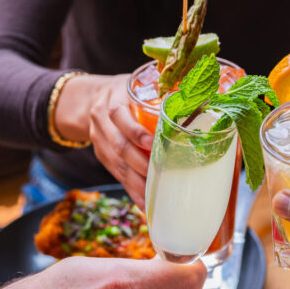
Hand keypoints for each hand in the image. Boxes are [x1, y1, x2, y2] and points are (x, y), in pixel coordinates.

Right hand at [62, 74, 152, 206]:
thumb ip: (159, 92)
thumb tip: (199, 100)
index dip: (135, 131)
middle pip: (118, 146)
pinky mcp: (102, 157)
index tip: (152, 143)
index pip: (119, 115)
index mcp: (112, 99)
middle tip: (159, 174)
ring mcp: (100, 141)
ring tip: (154, 195)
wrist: (90, 99)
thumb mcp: (137, 85)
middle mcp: (101, 122)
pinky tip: (145, 203)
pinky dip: (131, 190)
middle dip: (139, 163)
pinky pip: (116, 175)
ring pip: (117, 165)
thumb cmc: (126, 92)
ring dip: (136, 183)